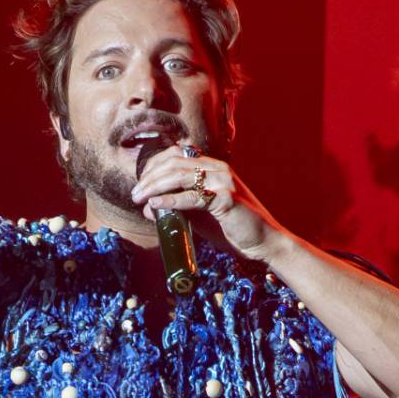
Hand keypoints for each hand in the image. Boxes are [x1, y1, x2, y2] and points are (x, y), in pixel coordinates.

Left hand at [128, 146, 285, 261]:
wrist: (263, 242)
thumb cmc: (232, 229)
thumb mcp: (200, 214)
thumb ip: (178, 207)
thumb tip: (148, 207)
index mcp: (213, 167)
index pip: (176, 155)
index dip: (153, 166)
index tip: (140, 184)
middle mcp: (218, 169)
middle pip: (174, 163)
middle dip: (149, 178)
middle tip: (135, 194)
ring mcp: (224, 181)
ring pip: (180, 176)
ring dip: (155, 187)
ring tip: (140, 199)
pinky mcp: (227, 198)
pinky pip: (193, 196)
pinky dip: (171, 200)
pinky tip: (156, 205)